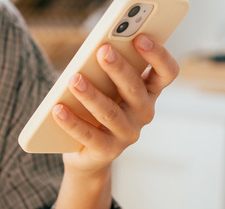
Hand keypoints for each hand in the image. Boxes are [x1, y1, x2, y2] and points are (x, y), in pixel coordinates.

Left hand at [52, 34, 178, 175]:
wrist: (88, 154)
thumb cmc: (97, 109)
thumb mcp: (106, 88)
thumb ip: (106, 71)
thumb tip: (93, 53)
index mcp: (149, 92)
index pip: (166, 72)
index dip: (158, 55)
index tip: (140, 38)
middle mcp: (143, 113)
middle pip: (135, 89)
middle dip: (118, 69)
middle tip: (103, 52)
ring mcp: (127, 134)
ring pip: (109, 112)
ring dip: (91, 95)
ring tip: (74, 80)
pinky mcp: (107, 150)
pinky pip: (88, 135)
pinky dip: (71, 122)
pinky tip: (57, 110)